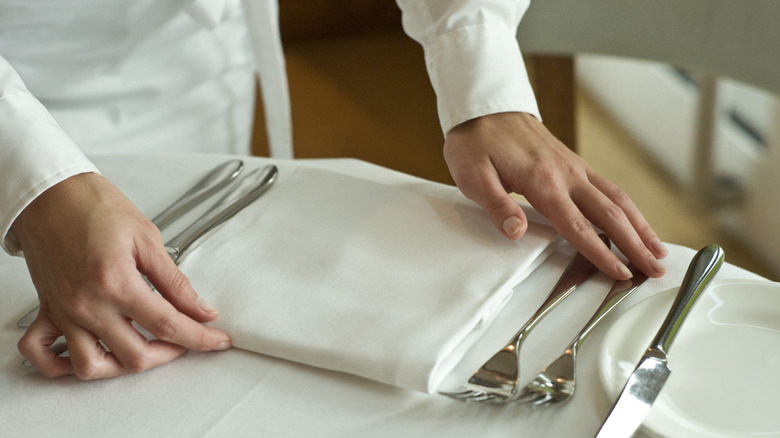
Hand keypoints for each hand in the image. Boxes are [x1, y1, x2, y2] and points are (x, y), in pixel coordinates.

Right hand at [10, 173, 230, 378]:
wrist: (50, 194)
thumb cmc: (94, 206)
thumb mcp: (146, 238)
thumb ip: (175, 281)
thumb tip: (200, 308)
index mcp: (116, 282)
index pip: (167, 325)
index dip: (199, 338)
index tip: (217, 340)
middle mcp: (87, 305)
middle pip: (135, 356)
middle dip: (170, 355)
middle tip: (188, 339)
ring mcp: (64, 312)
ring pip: (92, 367)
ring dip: (123, 367)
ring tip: (147, 349)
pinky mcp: (47, 310)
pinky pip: (42, 354)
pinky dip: (63, 365)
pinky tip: (91, 354)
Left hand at [443, 112, 667, 279]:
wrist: (485, 107)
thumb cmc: (476, 142)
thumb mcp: (473, 174)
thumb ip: (496, 204)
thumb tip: (517, 231)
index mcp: (543, 181)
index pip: (577, 226)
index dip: (601, 253)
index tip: (621, 273)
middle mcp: (567, 174)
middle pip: (610, 215)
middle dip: (636, 245)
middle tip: (656, 270)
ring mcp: (574, 167)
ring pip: (617, 199)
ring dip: (640, 226)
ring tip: (658, 250)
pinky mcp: (574, 164)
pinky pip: (608, 188)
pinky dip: (627, 208)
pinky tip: (635, 221)